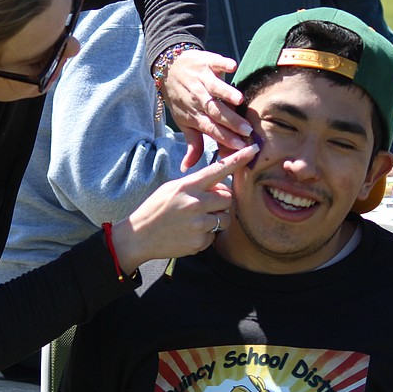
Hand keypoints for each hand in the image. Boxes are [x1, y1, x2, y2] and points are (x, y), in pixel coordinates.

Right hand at [111, 144, 257, 272]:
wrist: (139, 236)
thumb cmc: (156, 209)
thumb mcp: (172, 188)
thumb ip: (196, 185)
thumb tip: (221, 188)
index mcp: (187, 186)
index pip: (218, 169)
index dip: (238, 159)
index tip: (254, 149)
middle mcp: (195, 203)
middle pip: (228, 198)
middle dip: (222, 202)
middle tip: (206, 205)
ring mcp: (198, 224)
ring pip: (225, 219)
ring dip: (216, 219)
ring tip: (195, 221)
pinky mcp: (199, 242)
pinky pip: (214, 236)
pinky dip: (206, 235)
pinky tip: (189, 233)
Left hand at [161, 49, 251, 169]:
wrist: (169, 68)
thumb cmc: (180, 99)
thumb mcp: (184, 122)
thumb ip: (193, 144)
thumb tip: (188, 168)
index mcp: (195, 114)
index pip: (211, 128)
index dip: (224, 137)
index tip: (240, 146)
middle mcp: (198, 98)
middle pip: (215, 111)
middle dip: (231, 122)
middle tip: (247, 130)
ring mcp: (202, 79)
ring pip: (215, 88)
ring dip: (226, 93)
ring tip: (239, 101)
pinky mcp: (206, 62)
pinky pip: (215, 62)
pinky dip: (223, 64)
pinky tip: (232, 67)